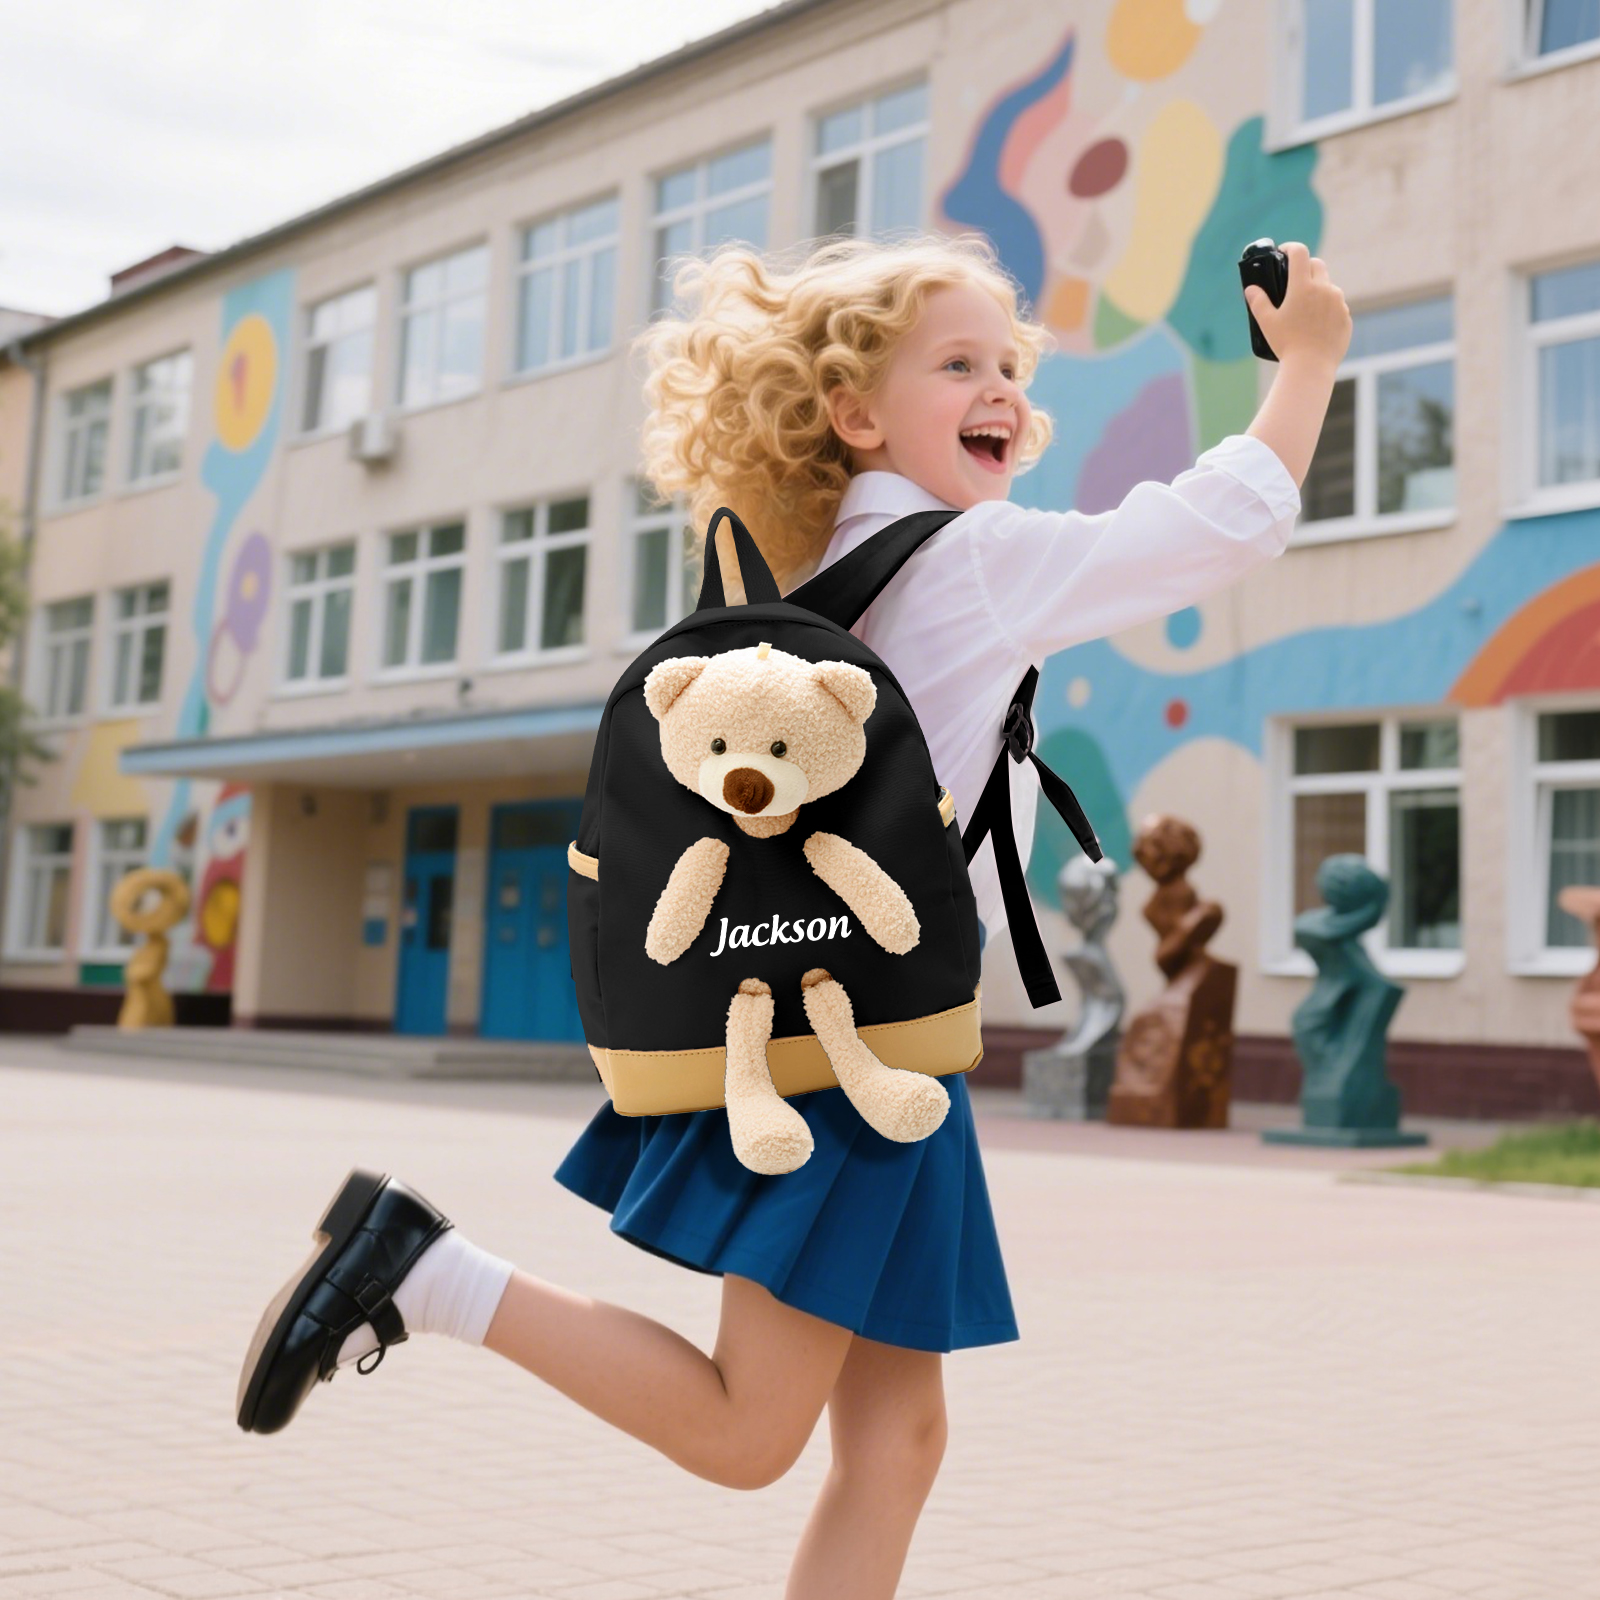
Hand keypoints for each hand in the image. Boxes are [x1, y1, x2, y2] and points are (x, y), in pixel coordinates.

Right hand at [1244, 241, 1350, 371]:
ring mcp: (1338, 302)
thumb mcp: (1267, 323)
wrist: (1311, 366)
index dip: (1291, 248)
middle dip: (1305, 267)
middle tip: (1294, 279)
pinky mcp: (1345, 316)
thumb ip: (1258, 302)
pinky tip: (1316, 323)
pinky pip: (1337, 305)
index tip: (1284, 252)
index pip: (1299, 253)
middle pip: (1317, 265)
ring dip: (1318, 289)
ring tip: (1305, 307)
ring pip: (1328, 286)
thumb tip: (1251, 289)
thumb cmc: (1287, 344)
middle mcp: (1324, 289)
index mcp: (1303, 286)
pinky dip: (1327, 308)